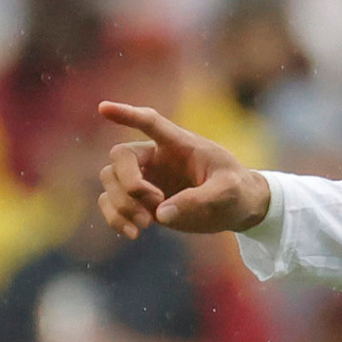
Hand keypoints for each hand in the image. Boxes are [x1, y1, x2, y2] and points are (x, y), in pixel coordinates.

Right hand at [97, 102, 270, 236]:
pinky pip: (110, 203)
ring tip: (146, 224)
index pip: (150, 122)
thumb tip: (160, 214)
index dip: (128, 115)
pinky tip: (134, 234)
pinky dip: (115, 218)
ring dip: (121, 204)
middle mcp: (157, 156)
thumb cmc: (236, 189)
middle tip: (155, 202)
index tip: (104, 108)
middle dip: (129, 183)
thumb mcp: (228, 191)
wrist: (237, 208)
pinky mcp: (140, 200)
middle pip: (121, 156)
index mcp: (180, 144)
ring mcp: (146, 177)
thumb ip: (199, 199)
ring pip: (109, 180)